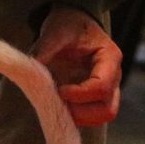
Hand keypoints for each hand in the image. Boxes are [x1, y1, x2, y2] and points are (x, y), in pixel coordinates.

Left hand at [31, 6, 122, 126]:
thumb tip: (30, 68)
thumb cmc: (69, 25)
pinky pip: (90, 117)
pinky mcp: (96, 100)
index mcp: (109, 58)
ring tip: (57, 103)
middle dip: (80, 112)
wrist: (73, 25)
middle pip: (107, 110)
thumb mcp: (56, 30)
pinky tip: (59, 104)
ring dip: (77, 117)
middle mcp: (114, 78)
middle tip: (58, 102)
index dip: (79, 95)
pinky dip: (75, 117)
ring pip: (100, 118)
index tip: (58, 90)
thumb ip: (45, 48)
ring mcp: (108, 91)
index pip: (101, 87)